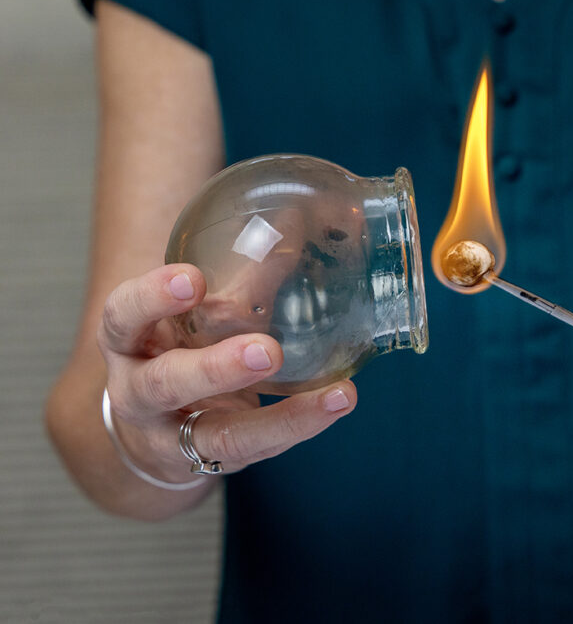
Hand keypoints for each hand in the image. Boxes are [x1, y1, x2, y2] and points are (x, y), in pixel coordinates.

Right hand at [98, 264, 355, 484]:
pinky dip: (301, 426)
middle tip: (267, 351)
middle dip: (216, 369)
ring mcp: (176, 437)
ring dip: (280, 419)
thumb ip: (241, 280)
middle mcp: (140, 394)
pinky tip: (338, 402)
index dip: (152, 298)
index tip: (192, 278)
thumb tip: (298, 220)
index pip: (123, 316)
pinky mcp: (214, 463)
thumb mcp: (192, 317)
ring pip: (220, 435)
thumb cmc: (178, 351)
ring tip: (334, 396)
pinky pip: (259, 449)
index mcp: (129, 342)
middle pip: (166, 384)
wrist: (152, 434)